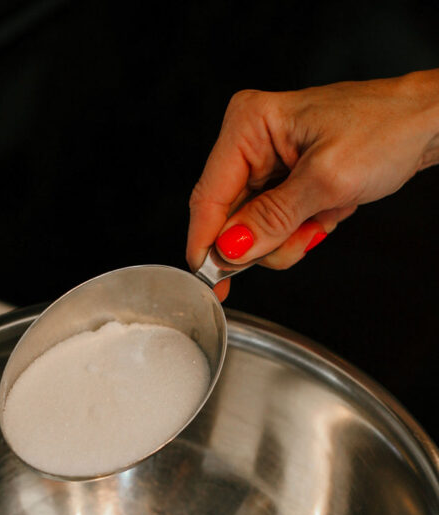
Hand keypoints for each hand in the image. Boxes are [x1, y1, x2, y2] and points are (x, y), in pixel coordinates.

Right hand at [187, 71, 438, 299]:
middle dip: (266, 240)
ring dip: (289, 238)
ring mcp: (265, 163)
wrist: (426, 125)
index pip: (209, 197)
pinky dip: (300, 231)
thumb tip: (230, 249)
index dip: (207, 244)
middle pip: (229, 220)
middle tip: (304, 236)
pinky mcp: (281, 181)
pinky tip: (325, 213)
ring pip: (251, 231)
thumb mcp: (326, 180)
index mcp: (248, 124)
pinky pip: (273, 227)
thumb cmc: (386, 130)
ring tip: (323, 217)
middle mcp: (250, 141)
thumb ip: (272, 218)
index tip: (210, 282)